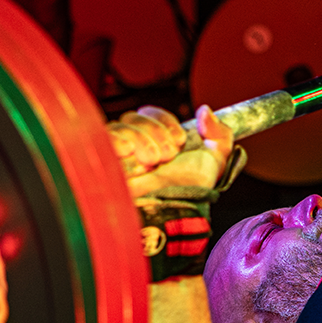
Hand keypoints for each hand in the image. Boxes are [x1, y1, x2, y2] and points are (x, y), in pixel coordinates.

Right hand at [112, 105, 234, 197]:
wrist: (176, 211)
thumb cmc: (192, 190)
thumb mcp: (215, 159)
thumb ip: (219, 132)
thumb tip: (204, 111)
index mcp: (155, 138)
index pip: (149, 113)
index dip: (164, 121)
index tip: (179, 140)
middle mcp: (133, 144)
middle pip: (133, 117)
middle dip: (154, 132)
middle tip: (167, 155)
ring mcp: (117, 154)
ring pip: (119, 127)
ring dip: (140, 140)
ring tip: (153, 162)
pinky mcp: (105, 165)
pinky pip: (103, 140)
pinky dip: (117, 141)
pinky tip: (128, 153)